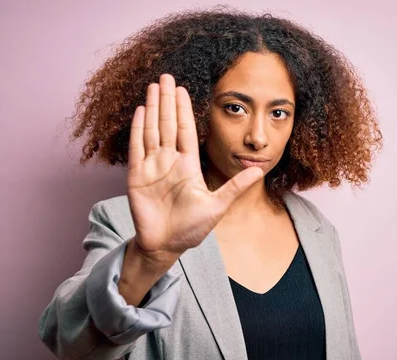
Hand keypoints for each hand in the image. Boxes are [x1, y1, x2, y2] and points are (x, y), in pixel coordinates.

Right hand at [126, 74, 262, 266]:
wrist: (166, 246)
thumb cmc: (191, 229)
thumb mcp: (218, 206)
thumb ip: (236, 187)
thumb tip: (260, 170)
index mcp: (188, 165)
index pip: (186, 130)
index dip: (183, 109)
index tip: (182, 89)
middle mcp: (169, 161)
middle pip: (168, 124)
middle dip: (167, 100)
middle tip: (165, 76)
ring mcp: (152, 167)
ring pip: (152, 130)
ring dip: (153, 108)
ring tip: (153, 86)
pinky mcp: (136, 176)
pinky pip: (137, 148)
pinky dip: (138, 129)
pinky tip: (141, 111)